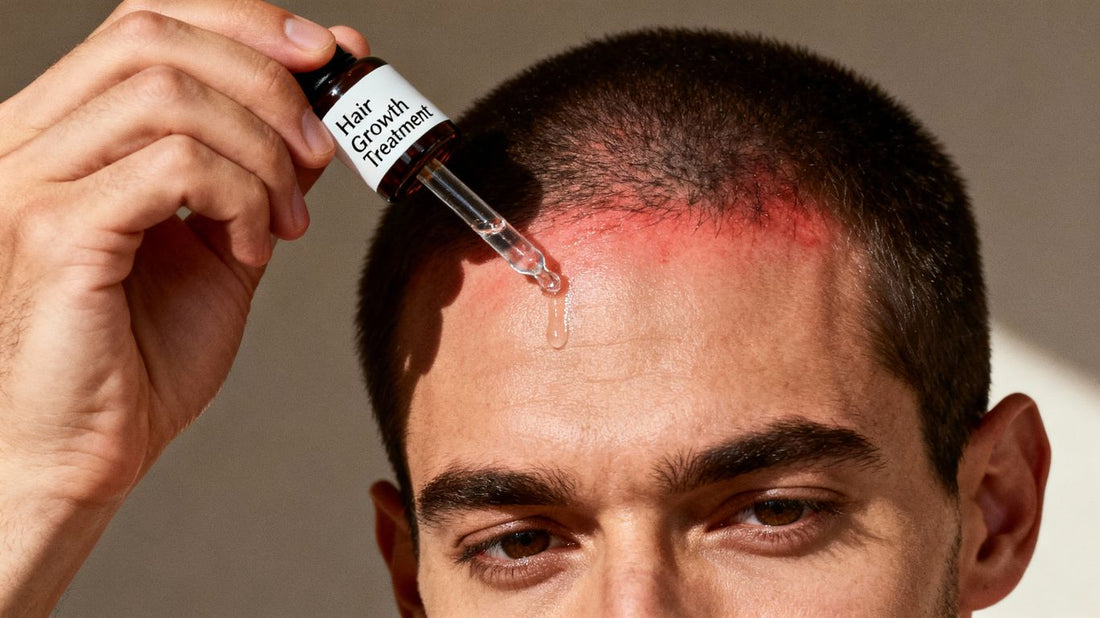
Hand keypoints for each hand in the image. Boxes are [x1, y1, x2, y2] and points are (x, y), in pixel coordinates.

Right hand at [0, 1, 368, 611]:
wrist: (89, 452)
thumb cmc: (142, 355)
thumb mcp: (224, 236)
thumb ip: (263, 161)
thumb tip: (324, 86)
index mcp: (61, 132)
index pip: (146, 25)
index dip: (244, 25)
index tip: (325, 55)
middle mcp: (28, 141)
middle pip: (154, 38)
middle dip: (267, 82)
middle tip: (322, 147)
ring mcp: (30, 182)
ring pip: (168, 98)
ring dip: (262, 152)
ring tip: (288, 219)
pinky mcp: (55, 233)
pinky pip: (173, 167)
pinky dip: (241, 198)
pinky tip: (252, 248)